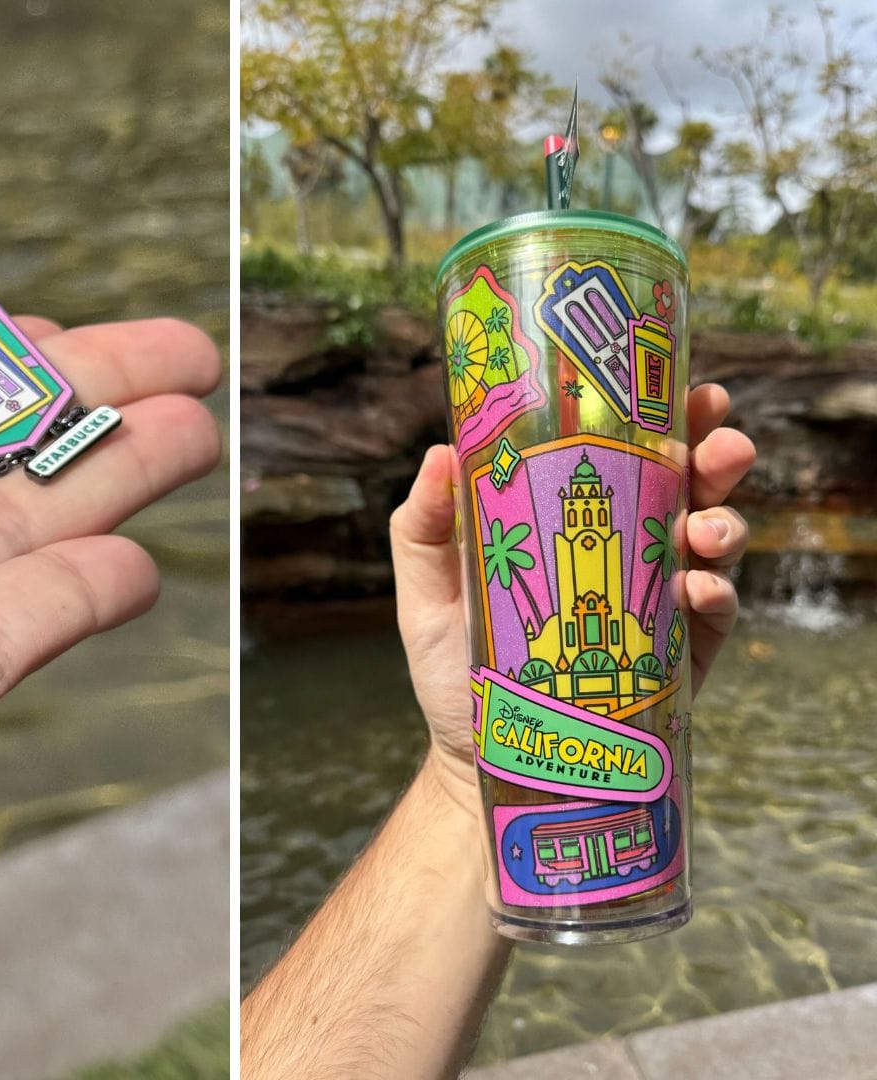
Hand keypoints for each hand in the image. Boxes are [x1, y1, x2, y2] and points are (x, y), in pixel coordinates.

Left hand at [390, 383, 755, 792]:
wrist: (482, 754)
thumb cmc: (456, 667)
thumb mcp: (427, 592)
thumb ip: (424, 527)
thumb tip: (442, 453)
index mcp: (576, 525)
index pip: (628, 459)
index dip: (664, 421)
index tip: (687, 394)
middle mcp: (627, 554)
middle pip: (687, 489)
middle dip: (716, 459)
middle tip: (722, 445)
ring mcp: (658, 604)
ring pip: (712, 545)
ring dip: (724, 523)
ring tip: (707, 528)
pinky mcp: (677, 658)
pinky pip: (714, 615)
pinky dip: (715, 594)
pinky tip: (698, 589)